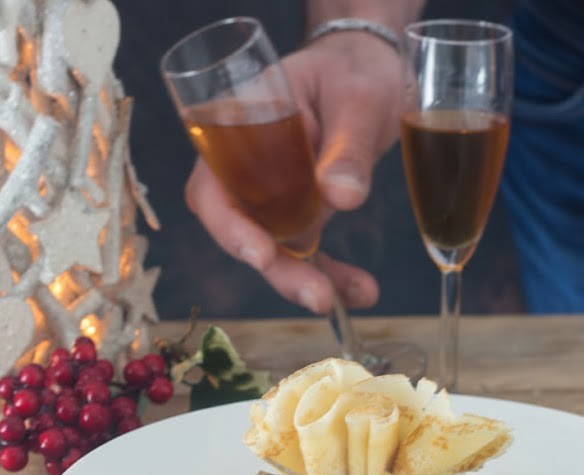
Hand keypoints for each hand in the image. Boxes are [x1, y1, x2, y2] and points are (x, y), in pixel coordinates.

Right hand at [185, 32, 402, 313]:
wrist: (371, 67)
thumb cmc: (354, 68)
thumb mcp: (357, 97)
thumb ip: (349, 145)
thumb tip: (342, 198)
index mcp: (237, 128)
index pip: (212, 186)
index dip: (228, 225)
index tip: (260, 254)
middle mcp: (246, 168)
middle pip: (243, 227)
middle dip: (277, 269)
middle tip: (315, 296)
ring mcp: (273, 193)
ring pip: (275, 248)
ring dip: (306, 279)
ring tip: (346, 299)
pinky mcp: (302, 210)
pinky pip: (309, 250)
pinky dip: (334, 274)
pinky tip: (363, 292)